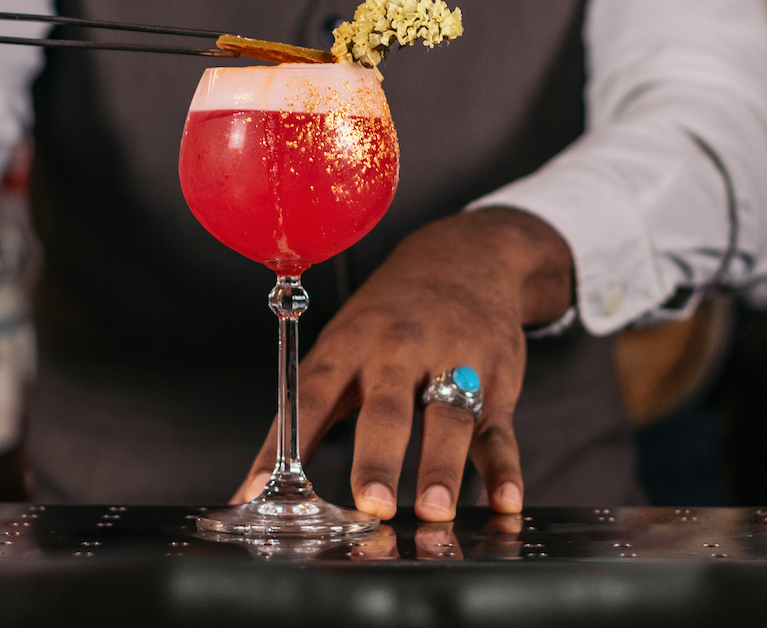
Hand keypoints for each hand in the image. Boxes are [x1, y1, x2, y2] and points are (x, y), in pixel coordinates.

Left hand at [236, 207, 573, 521]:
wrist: (469, 256)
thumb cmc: (392, 314)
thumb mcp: (345, 341)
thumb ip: (316, 407)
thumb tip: (265, 479)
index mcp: (350, 344)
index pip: (309, 397)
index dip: (283, 443)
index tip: (261, 489)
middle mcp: (399, 351)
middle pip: (386, 410)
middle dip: (377, 459)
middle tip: (372, 505)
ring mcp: (453, 362)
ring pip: (448, 418)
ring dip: (441, 466)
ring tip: (434, 509)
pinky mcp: (496, 379)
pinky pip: (500, 429)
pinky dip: (504, 470)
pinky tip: (504, 502)